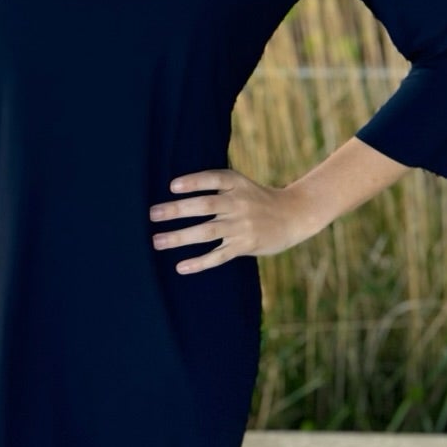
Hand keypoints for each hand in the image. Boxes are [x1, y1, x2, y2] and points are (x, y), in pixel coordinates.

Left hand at [149, 169, 315, 273]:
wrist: (293, 215)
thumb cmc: (257, 199)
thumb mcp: (241, 185)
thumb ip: (215, 187)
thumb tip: (175, 192)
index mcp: (237, 184)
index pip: (213, 179)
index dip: (193, 182)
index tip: (172, 186)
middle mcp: (239, 203)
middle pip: (205, 206)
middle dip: (177, 210)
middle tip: (153, 214)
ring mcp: (242, 226)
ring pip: (207, 232)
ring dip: (180, 237)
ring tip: (157, 241)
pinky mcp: (245, 246)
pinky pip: (219, 256)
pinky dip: (200, 262)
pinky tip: (181, 266)